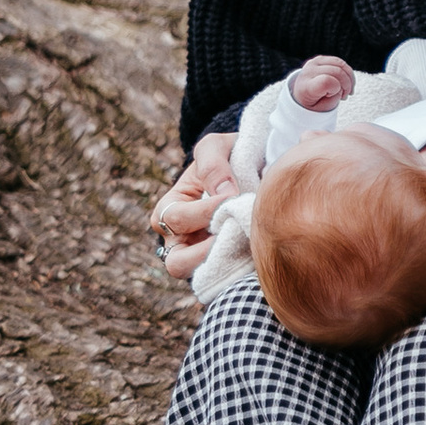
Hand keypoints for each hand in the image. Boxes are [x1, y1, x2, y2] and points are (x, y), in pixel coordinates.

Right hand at [152, 130, 238, 280]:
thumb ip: (213, 163)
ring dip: (223, 263)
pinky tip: (257, 251)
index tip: (234, 197)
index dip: (206, 211)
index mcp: (168, 209)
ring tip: (247, 243)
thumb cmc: (225, 158)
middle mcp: (177, 239)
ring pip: (200, 276)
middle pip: (177, 262)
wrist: (246, 169)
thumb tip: (224, 194)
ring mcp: (198, 255)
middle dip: (207, 250)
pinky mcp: (221, 265)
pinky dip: (239, 269)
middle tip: (235, 231)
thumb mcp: (216, 147)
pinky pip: (224, 277)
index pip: (177, 219)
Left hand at [288, 56, 355, 111]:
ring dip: (349, 78)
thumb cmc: (311, 103)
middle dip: (346, 85)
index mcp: (306, 86)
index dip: (336, 89)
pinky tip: (346, 82)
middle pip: (338, 72)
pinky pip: (340, 62)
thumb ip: (333, 99)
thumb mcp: (321, 109)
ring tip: (346, 90)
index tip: (331, 95)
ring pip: (341, 64)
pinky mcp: (321, 58)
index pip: (326, 81)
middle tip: (344, 96)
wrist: (300, 94)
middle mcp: (309, 71)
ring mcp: (314, 62)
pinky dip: (347, 72)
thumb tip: (341, 86)